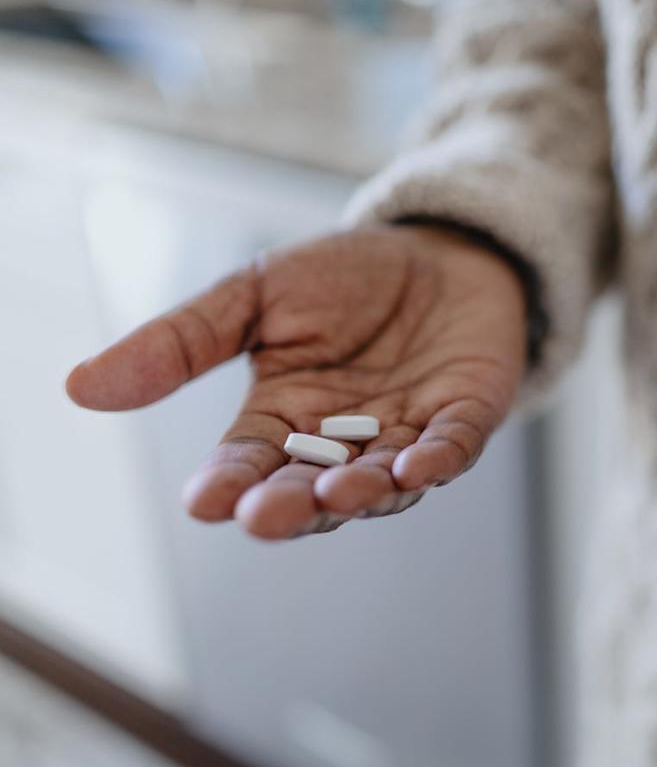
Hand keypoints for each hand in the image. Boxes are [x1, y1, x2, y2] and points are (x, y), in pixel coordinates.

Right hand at [66, 226, 527, 538]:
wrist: (439, 250)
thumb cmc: (346, 277)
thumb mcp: (256, 296)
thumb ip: (183, 342)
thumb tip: (81, 387)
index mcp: (284, 419)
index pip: (248, 463)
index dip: (228, 484)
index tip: (203, 502)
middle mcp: (344, 441)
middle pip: (312, 488)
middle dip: (292, 505)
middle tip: (265, 517)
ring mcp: (407, 433)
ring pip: (381, 481)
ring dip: (361, 491)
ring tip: (338, 493)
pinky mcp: (465, 416)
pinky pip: (452, 448)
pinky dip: (436, 460)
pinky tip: (417, 467)